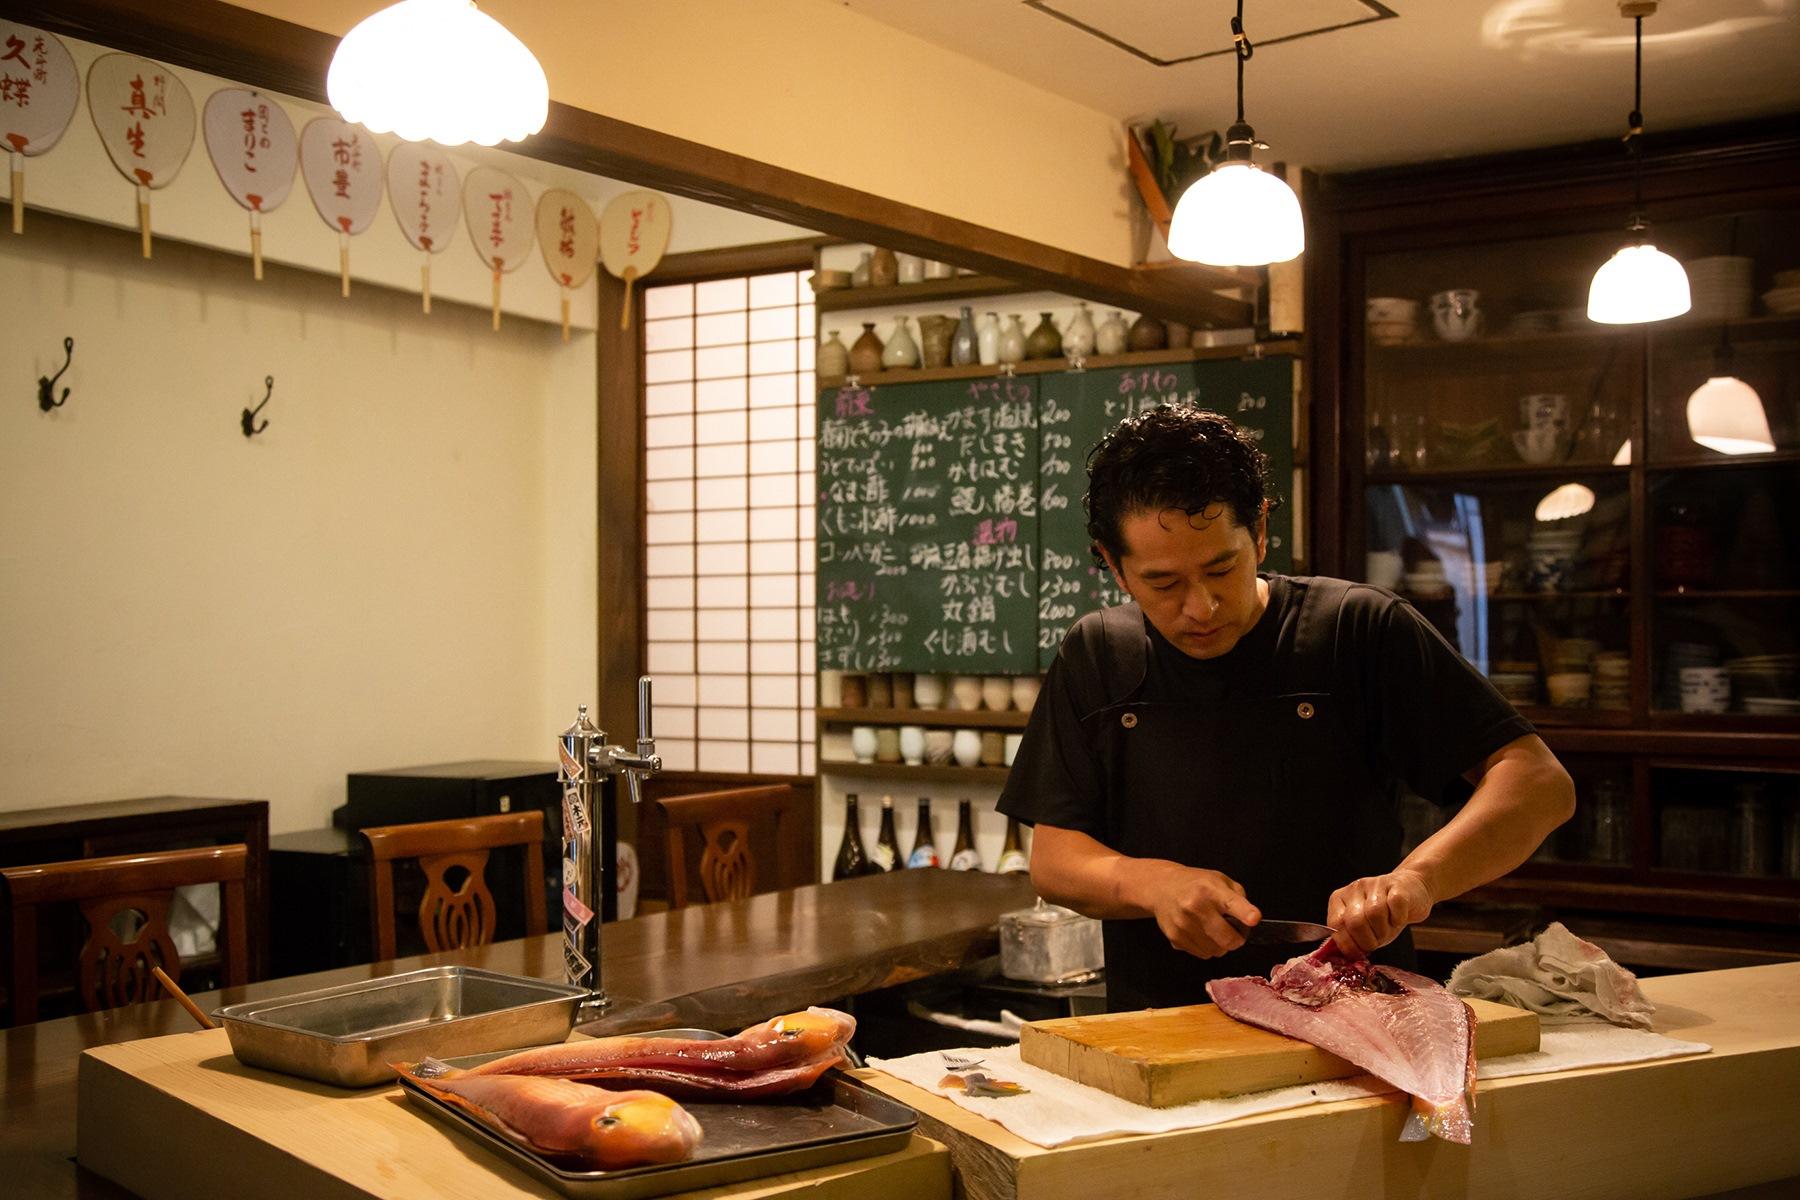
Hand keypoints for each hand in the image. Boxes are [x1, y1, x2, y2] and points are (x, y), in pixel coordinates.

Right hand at [1144, 863, 1260, 959]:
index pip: (1231, 903)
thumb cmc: (1196, 884)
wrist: (1162, 887)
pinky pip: (1202, 954)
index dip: (1245, 912)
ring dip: (1220, 945)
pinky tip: (1199, 932)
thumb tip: (1249, 920)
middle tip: (1233, 931)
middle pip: (1227, 939)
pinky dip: (1206, 947)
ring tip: (1212, 929)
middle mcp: (1195, 906)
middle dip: (1236, 940)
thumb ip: (1239, 897)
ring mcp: (1183, 924)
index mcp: (1210, 889)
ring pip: (1216, 951)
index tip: (1253, 918)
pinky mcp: (1175, 937)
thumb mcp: (1220, 880)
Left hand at [1328, 868, 1433, 956]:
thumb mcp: (1363, 928)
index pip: (1336, 924)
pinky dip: (1399, 918)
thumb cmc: (1384, 915)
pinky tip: (1398, 919)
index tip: (1359, 953)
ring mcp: (1375, 884)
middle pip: (1355, 921)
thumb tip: (1347, 956)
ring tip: (1388, 930)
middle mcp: (1355, 888)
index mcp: (1339, 898)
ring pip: (1375, 913)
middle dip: (1368, 941)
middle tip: (1377, 941)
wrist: (1410, 891)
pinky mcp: (1397, 885)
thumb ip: (1351, 938)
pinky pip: (1395, 904)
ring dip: (1384, 931)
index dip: (1348, 944)